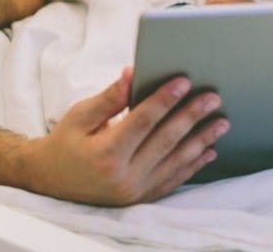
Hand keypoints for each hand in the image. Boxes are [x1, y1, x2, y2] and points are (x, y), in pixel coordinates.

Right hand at [25, 68, 229, 204]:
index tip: (184, 81)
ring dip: (201, 140)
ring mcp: (135, 190)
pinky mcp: (141, 197)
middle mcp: (124, 176)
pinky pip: (173, 180)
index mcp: (106, 153)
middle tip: (213, 98)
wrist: (50, 181)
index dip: (164, 99)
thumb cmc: (64, 143)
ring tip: (221, 122)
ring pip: (175, 161)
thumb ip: (110, 98)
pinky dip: (193, 165)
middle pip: (165, 140)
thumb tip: (132, 74)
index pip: (143, 121)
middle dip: (192, 116)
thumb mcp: (80, 115)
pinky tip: (208, 150)